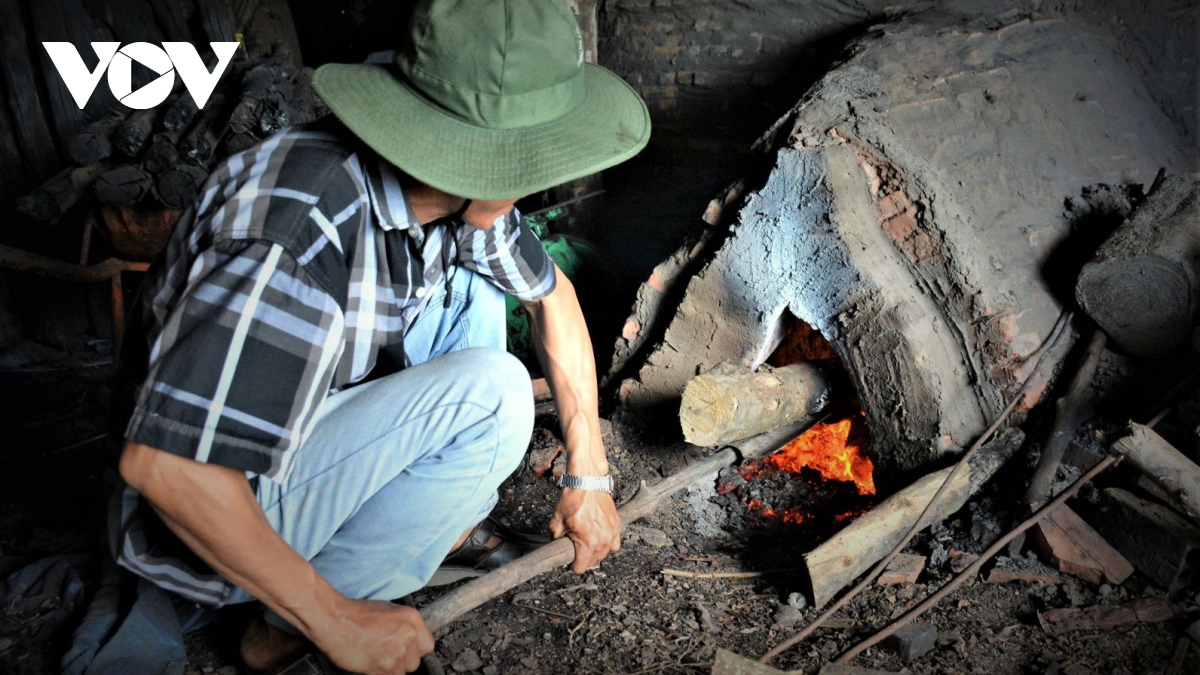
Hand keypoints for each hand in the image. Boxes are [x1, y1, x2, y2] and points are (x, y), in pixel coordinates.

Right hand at [314, 599, 433, 674]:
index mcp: (411, 619)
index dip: (415, 650)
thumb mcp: (388, 610)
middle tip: (387, 652)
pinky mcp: (381, 668)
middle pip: (414, 662)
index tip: (408, 650)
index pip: (427, 646)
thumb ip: (404, 626)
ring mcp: (395, 653)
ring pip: (401, 672)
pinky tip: (371, 662)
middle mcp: (407, 636)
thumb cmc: (356, 614)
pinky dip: (379, 673)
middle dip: (402, 660)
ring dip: (390, 668)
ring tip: (377, 656)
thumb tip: (411, 637)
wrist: (335, 621)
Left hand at [550, 488, 621, 572]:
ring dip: (596, 552)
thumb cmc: (572, 499)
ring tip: (588, 543)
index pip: (580, 567)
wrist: (586, 481)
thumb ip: (556, 540)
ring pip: (604, 553)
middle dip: (583, 558)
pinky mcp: (617, 524)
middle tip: (575, 548)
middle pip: (593, 562)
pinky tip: (599, 536)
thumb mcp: (556, 522)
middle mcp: (602, 541)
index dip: (572, 565)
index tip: (568, 559)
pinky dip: (608, 542)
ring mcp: (612, 533)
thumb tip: (556, 548)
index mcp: (588, 543)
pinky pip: (614, 542)